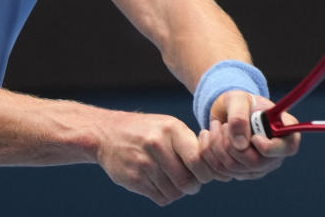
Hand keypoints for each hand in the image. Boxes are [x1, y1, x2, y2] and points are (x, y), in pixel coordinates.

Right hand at [95, 111, 218, 204]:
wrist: (106, 133)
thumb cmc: (148, 131)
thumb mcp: (169, 127)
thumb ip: (191, 144)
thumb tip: (219, 170)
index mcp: (171, 129)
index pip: (198, 159)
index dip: (206, 172)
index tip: (203, 173)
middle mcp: (157, 144)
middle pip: (188, 181)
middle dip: (193, 186)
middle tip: (190, 182)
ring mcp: (143, 162)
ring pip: (175, 192)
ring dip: (178, 192)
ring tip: (172, 180)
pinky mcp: (133, 179)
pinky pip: (160, 198)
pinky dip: (165, 195)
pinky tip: (159, 184)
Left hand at [199, 91, 299, 179]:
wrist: (226, 111)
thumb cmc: (238, 102)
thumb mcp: (237, 99)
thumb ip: (239, 116)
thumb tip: (240, 144)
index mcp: (283, 131)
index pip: (288, 148)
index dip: (269, 146)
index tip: (253, 136)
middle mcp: (275, 153)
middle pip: (256, 163)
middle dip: (231, 143)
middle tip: (222, 125)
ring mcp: (259, 166)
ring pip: (235, 168)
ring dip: (217, 145)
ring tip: (215, 126)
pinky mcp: (242, 173)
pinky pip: (222, 171)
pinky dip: (209, 153)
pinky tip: (208, 136)